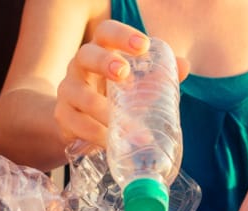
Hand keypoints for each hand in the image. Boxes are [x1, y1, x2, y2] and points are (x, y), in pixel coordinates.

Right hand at [54, 20, 188, 148]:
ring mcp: (68, 91)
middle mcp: (79, 66)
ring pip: (80, 95)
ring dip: (104, 110)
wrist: (78, 125)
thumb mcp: (135, 85)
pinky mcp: (63, 118)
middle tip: (123, 74)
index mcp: (100, 51)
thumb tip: (184, 66)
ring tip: (127, 124)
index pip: (106, 32)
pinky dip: (95, 134)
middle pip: (86, 55)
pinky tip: (110, 141)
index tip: (143, 45)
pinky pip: (76, 124)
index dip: (122, 35)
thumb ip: (158, 76)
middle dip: (104, 62)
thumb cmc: (113, 97)